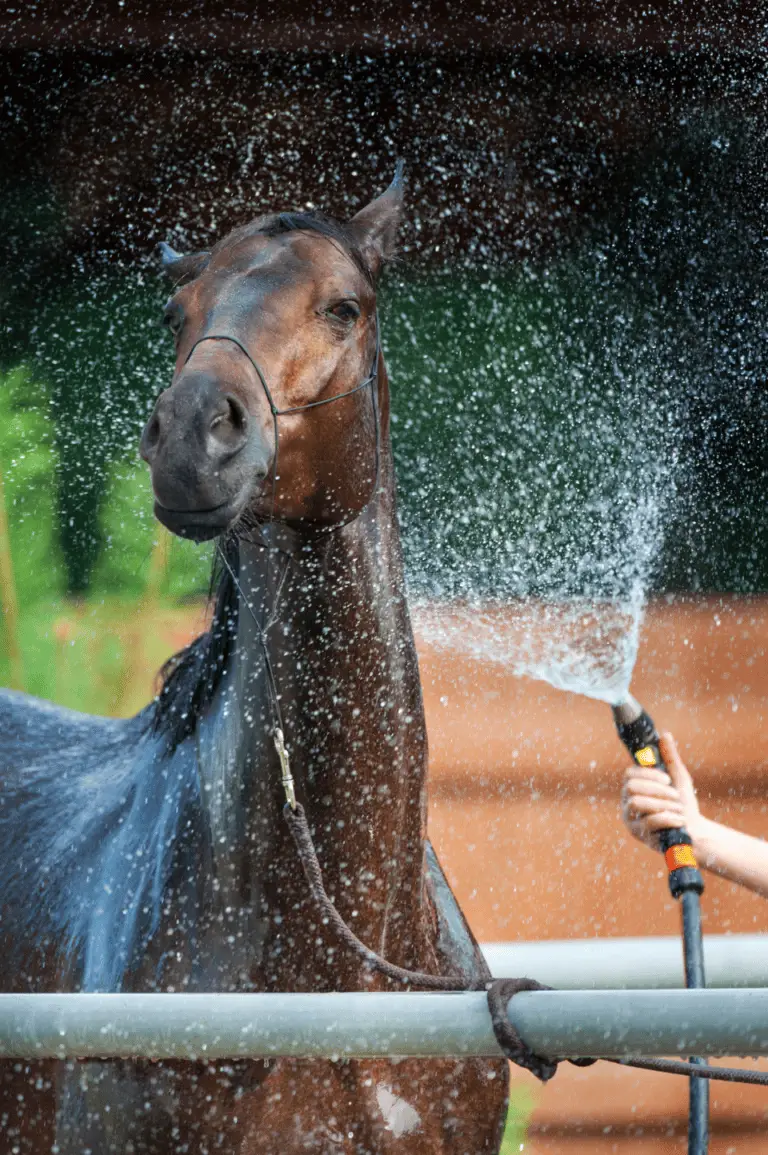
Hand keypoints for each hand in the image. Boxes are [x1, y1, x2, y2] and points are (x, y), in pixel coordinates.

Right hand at [621, 732, 701, 850]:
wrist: (695, 832)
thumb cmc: (683, 804)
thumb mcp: (678, 779)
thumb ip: (670, 758)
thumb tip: (665, 735)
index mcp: (634, 789)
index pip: (629, 774)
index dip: (647, 773)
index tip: (666, 778)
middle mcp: (627, 803)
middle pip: (631, 787)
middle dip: (657, 789)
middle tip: (675, 795)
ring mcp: (632, 820)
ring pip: (637, 803)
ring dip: (663, 804)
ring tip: (679, 809)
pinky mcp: (640, 835)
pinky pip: (649, 822)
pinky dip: (668, 818)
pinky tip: (680, 820)